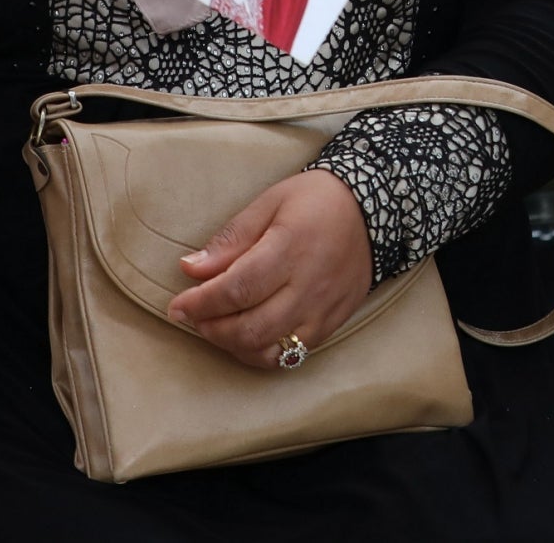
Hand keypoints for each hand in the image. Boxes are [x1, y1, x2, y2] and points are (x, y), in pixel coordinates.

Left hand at [169, 170, 374, 369]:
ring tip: (219, 326)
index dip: (200, 304)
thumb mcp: (270, 202)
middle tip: (194, 316)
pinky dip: (263, 352)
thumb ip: (231, 239)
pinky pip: (293, 354)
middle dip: (211, 328)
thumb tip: (190, 269)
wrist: (375, 208)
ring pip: (270, 349)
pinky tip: (249, 336)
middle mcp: (310, 284)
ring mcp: (325, 308)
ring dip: (233, 345)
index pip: (236, 290)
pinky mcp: (334, 322)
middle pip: (250, 328)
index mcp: (291, 248)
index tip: (177, 306)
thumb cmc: (317, 199)